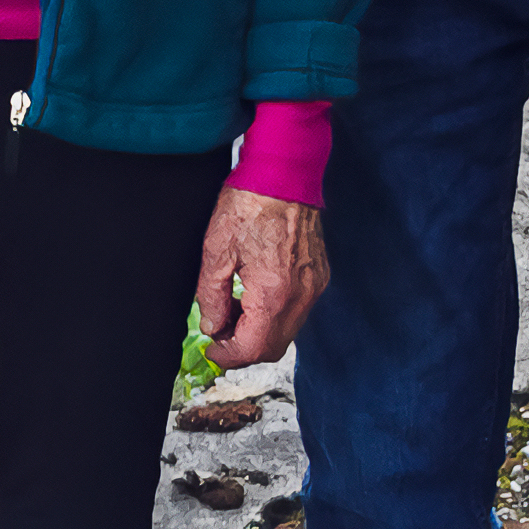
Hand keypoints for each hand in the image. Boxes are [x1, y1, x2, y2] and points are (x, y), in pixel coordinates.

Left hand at [193, 185, 328, 370]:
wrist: (285, 171)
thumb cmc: (249, 204)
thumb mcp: (216, 251)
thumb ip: (211, 297)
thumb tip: (212, 328)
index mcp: (274, 293)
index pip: (252, 348)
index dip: (228, 356)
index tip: (210, 351)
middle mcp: (301, 296)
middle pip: (273, 347)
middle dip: (243, 348)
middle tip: (218, 333)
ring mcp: (314, 286)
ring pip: (287, 331)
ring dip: (259, 331)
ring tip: (231, 307)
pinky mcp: (318, 275)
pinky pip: (297, 310)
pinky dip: (274, 314)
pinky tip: (252, 293)